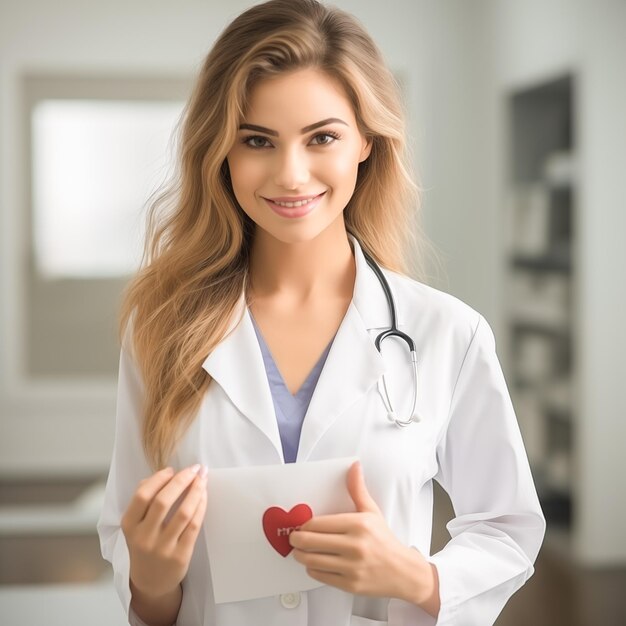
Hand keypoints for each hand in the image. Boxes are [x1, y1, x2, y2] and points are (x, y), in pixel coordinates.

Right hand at [121, 464, 207, 598]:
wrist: (151, 581)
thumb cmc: (145, 543)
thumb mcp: (135, 524)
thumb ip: (143, 499)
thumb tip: (163, 474)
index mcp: (129, 525)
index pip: (142, 495)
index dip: (159, 479)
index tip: (172, 469)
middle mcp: (144, 537)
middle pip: (163, 501)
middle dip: (182, 480)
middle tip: (194, 469)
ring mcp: (162, 548)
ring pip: (183, 512)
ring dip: (196, 491)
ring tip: (202, 479)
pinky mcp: (180, 555)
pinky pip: (194, 526)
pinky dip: (201, 506)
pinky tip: (204, 495)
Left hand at [289, 461, 437, 609]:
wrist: (403, 571)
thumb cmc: (385, 540)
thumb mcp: (372, 511)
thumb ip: (358, 489)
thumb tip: (354, 466)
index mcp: (358, 524)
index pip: (317, 523)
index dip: (304, 525)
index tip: (300, 526)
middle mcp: (355, 545)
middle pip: (310, 541)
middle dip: (296, 540)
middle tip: (294, 539)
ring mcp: (352, 567)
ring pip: (312, 560)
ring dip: (301, 556)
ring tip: (300, 552)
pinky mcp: (350, 584)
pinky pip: (320, 576)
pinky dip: (312, 570)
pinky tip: (314, 564)